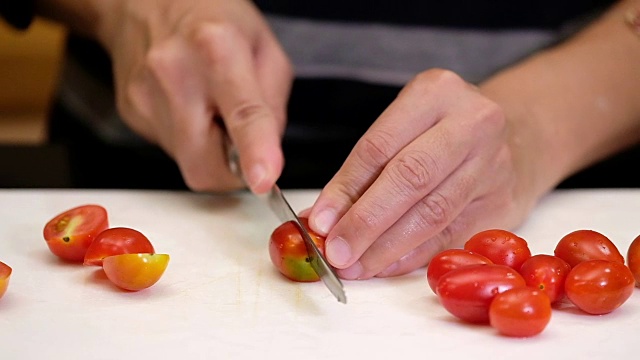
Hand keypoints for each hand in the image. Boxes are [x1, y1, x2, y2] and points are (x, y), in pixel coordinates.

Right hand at [99, 0, 292, 192]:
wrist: (144, 2)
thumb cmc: (213, 18)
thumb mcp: (265, 47)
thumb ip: (274, 104)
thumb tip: (267, 154)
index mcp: (217, 47)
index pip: (241, 113)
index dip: (254, 152)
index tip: (263, 180)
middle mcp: (174, 72)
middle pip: (205, 163)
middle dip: (231, 168)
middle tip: (239, 136)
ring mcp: (145, 95)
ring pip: (188, 162)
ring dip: (210, 149)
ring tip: (209, 106)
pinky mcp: (131, 112)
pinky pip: (171, 150)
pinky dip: (190, 139)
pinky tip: (188, 105)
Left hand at [306, 69, 539, 279]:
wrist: (516, 136)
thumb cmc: (441, 132)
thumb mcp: (404, 128)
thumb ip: (364, 172)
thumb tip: (320, 219)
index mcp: (436, 92)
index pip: (380, 146)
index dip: (346, 189)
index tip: (320, 222)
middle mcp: (471, 123)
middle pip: (410, 178)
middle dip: (366, 221)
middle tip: (336, 253)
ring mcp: (494, 164)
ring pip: (432, 213)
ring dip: (386, 246)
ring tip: (355, 266)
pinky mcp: (503, 202)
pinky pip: (451, 236)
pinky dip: (413, 256)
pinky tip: (386, 266)